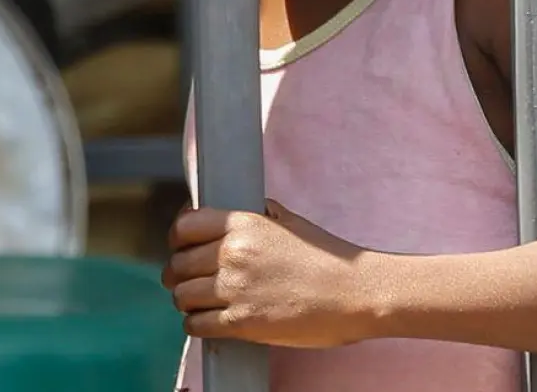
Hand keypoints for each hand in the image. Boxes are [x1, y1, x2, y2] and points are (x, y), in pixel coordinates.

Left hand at [160, 199, 382, 347]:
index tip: (180, 247)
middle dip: (179, 274)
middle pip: (178, 264)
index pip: (183, 227)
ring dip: (187, 302)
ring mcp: (235, 289)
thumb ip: (260, 215)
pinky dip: (196, 325)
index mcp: (242, 224)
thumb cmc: (330, 259)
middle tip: (187, 281)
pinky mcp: (242, 323)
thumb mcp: (291, 223)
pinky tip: (207, 323)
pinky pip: (197, 325)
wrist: (359, 293)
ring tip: (198, 304)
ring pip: (182, 296)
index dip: (177, 239)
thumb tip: (241, 210)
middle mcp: (232, 254)